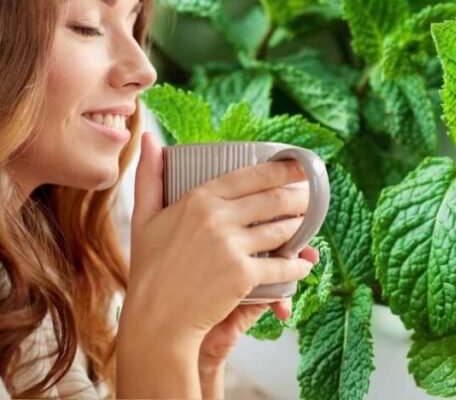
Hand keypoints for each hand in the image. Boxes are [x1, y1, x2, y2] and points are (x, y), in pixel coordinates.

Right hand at [117, 131, 316, 396]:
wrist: (156, 319)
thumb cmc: (150, 270)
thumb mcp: (144, 218)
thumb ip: (149, 177)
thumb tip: (150, 137)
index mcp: (199, 199)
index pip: (251, 176)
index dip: (282, 170)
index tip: (299, 167)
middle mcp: (217, 217)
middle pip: (273, 199)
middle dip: (299, 196)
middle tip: (311, 196)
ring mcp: (231, 246)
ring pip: (281, 230)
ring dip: (300, 227)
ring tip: (307, 225)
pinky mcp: (243, 275)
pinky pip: (281, 266)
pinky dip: (297, 266)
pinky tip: (304, 264)